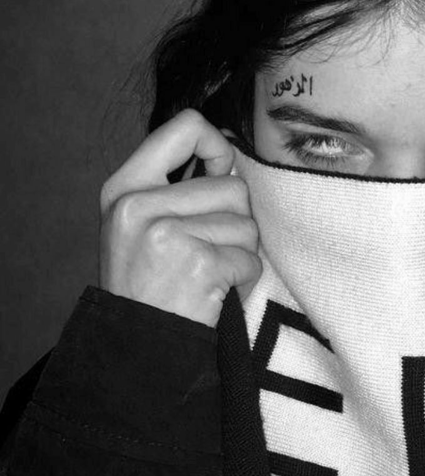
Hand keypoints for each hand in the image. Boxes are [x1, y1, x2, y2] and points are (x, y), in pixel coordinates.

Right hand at [99, 109, 260, 326]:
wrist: (134, 348)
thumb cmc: (147, 284)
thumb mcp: (140, 224)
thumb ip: (177, 187)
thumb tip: (230, 156)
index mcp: (125, 187)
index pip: (185, 127)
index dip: (218, 147)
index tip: (222, 172)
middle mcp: (139, 205)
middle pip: (233, 186)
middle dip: (236, 222)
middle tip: (210, 251)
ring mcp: (166, 234)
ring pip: (246, 223)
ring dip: (241, 253)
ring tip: (209, 274)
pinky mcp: (197, 264)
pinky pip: (250, 259)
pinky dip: (243, 280)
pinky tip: (216, 292)